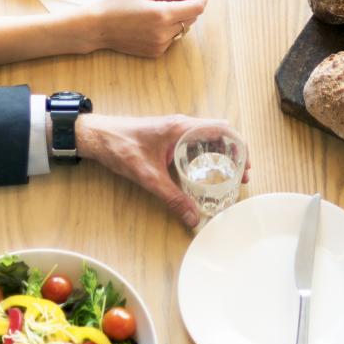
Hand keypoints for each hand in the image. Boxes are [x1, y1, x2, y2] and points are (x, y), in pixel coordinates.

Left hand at [76, 112, 250, 227]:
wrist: (97, 136)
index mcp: (182, 128)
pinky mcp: (168, 137)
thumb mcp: (148, 176)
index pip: (223, 129)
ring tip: (227, 177)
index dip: (239, 146)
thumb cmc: (121, 147)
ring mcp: (175, 130)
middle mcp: (182, 125)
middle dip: (234, 154)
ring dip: (221, 155)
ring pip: (208, 139)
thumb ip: (172, 197)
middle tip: (240, 176)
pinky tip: (203, 174)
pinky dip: (206, 156)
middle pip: (220, 134)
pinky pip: (195, 144)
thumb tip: (193, 218)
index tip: (246, 166)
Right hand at [88, 0, 209, 57]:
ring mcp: (161, 45)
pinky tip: (151, 22)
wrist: (98, 27)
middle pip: (192, 17)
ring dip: (178, 17)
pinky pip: (172, 37)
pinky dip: (169, 28)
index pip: (198, 7)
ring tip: (156, 9)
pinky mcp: (156, 52)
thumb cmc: (119, 3)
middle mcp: (165, 33)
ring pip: (183, 28)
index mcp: (163, 15)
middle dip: (188, 4)